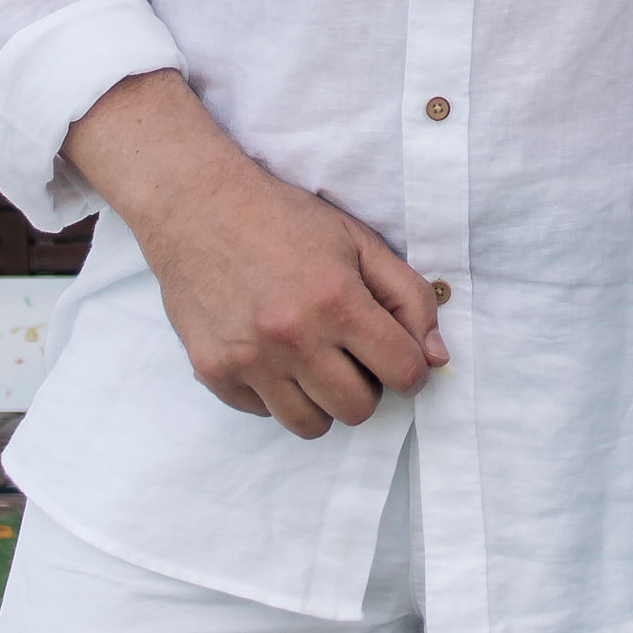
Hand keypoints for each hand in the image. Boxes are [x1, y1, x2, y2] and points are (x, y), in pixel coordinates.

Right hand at [139, 147, 446, 437]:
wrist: (195, 207)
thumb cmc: (284, 220)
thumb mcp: (358, 241)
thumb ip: (409, 297)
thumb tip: (437, 358)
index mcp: (336, 301)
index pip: (403, 372)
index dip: (410, 368)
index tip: (398, 356)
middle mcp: (292, 337)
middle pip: (359, 409)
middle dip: (367, 387)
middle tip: (350, 353)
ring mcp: (249, 360)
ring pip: (311, 425)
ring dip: (322, 399)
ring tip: (313, 360)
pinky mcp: (213, 372)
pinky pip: (264, 414)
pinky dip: (276, 393)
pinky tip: (271, 353)